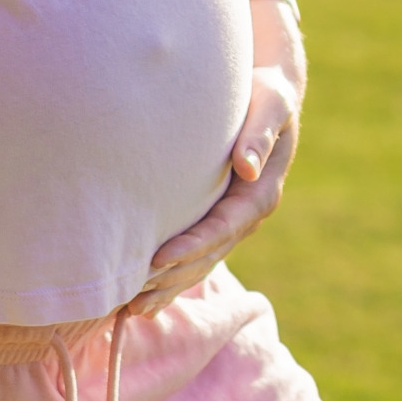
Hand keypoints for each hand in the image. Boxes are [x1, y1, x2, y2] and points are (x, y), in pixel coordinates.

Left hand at [127, 0, 305, 317]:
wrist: (270, 91)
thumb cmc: (266, 91)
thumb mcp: (271, 104)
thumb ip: (259, 132)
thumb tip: (247, 168)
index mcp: (262, 192)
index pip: (223, 228)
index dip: (191, 247)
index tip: (157, 260)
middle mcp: (248, 214)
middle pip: (208, 256)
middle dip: (172, 277)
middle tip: (132, 296)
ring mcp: (232, 220)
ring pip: (199, 263)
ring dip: (167, 287)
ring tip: (130, 309)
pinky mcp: (216, 218)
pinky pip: (193, 256)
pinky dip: (169, 278)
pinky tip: (141, 301)